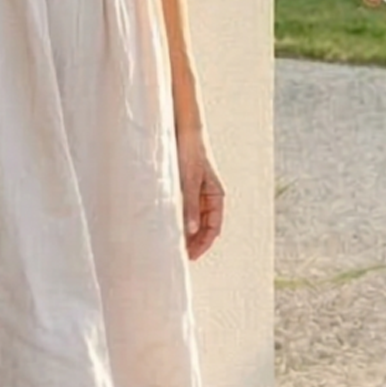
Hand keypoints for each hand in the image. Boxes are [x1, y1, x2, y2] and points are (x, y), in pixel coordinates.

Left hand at [178, 127, 223, 260]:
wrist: (183, 130)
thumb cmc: (190, 152)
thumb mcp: (189, 181)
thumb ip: (190, 206)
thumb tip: (191, 230)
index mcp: (216, 196)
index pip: (214, 228)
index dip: (203, 244)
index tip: (191, 256)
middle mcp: (208, 197)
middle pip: (205, 227)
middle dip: (195, 242)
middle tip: (180, 255)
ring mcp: (196, 193)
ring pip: (194, 221)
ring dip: (187, 233)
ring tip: (174, 245)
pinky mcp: (185, 188)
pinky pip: (184, 211)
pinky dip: (179, 221)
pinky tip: (170, 227)